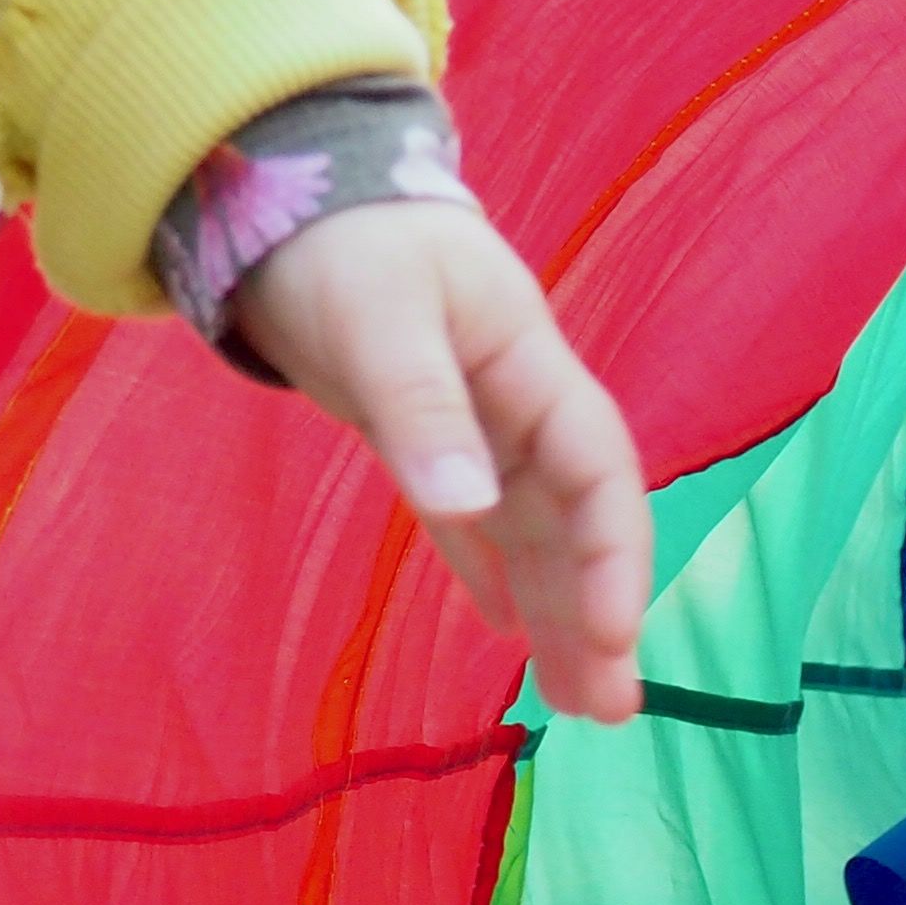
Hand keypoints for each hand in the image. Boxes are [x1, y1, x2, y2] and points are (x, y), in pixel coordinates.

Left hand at [227, 201, 650, 722]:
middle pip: (578, 523)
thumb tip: (472, 504)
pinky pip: (479, 524)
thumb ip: (424, 410)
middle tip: (611, 710)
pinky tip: (509, 631)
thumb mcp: (380, 319)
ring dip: (558, 613)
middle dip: (598, 613)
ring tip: (579, 703)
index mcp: (530, 368)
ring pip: (534, 536)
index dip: (616, 556)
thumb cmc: (343, 241)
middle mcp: (519, 408)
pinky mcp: (431, 441)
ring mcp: (479, 428)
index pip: (598, 472)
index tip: (610, 634)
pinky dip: (495, 574)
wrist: (290, 194)